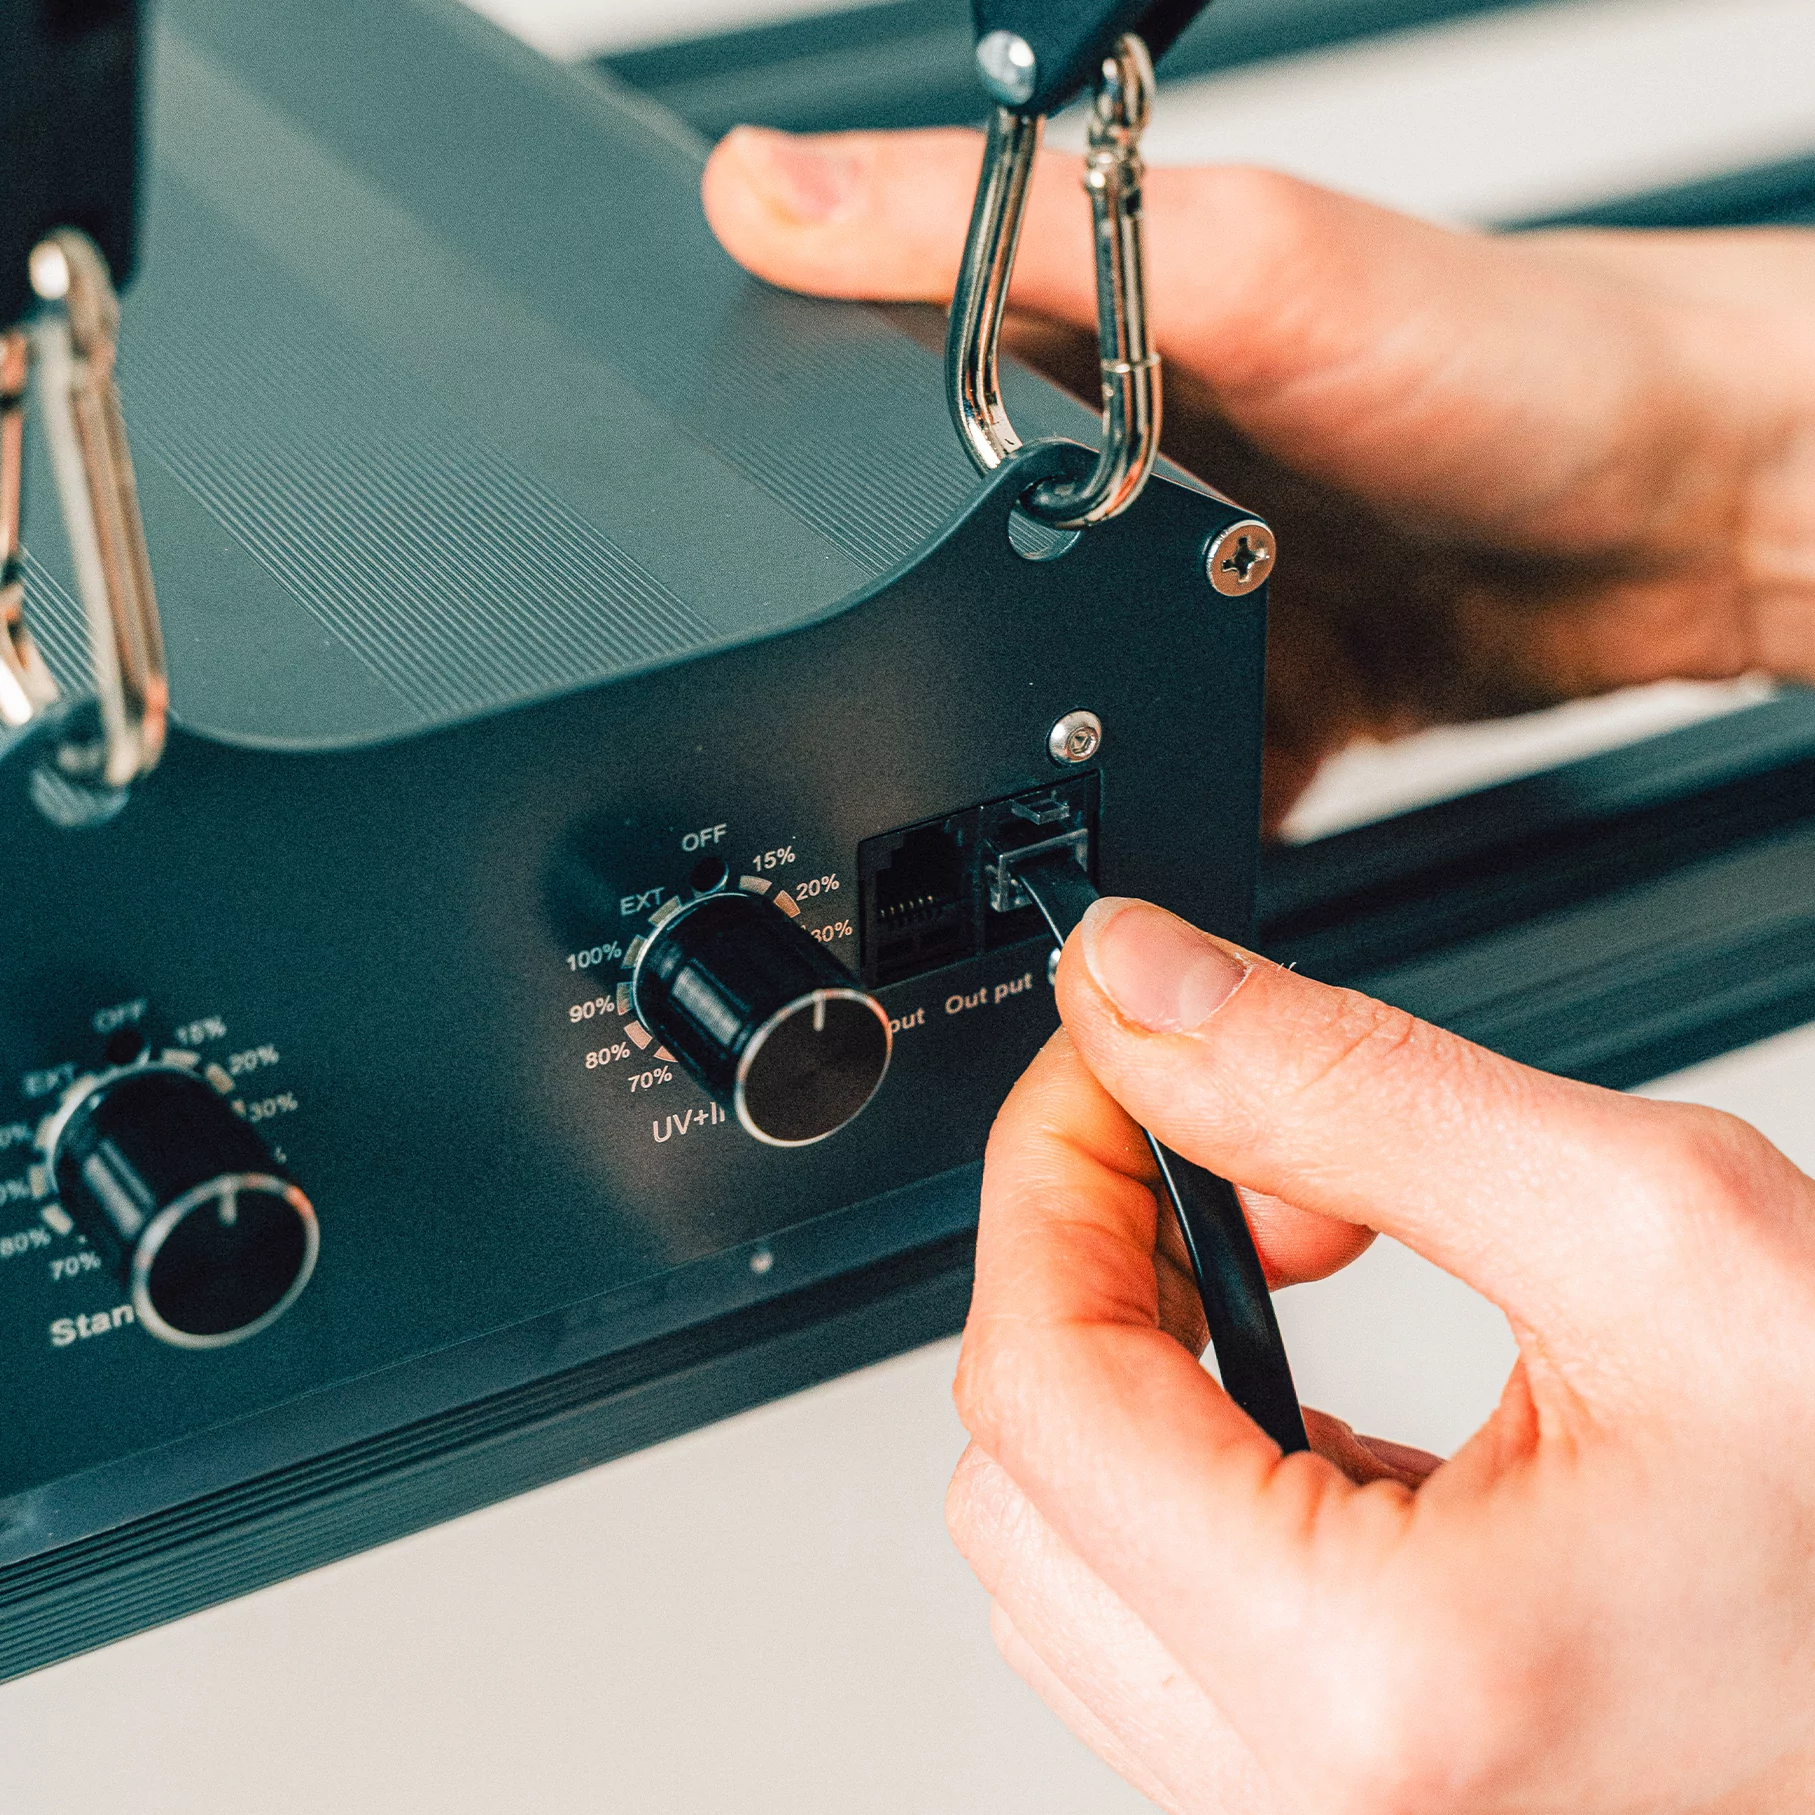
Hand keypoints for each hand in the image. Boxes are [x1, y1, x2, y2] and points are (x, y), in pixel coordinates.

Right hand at [703, 128, 1814, 821]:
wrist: (1681, 517)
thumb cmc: (1500, 362)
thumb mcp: (1238, 266)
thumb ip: (1002, 236)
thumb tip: (763, 188)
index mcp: (1070, 348)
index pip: (860, 399)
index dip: (772, 482)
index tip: (712, 568)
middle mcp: (1105, 484)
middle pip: (926, 590)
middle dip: (880, 669)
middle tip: (836, 737)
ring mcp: (1164, 608)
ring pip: (1026, 714)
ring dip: (998, 777)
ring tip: (965, 823)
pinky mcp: (1232, 708)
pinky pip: (1140, 795)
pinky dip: (1123, 840)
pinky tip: (1099, 862)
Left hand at [948, 895, 1814, 1811]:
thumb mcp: (1656, 1233)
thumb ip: (1349, 1092)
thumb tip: (1142, 992)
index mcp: (1379, 1684)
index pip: (1037, 1384)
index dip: (1045, 1172)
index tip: (1105, 1058)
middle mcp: (1318, 1802)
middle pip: (1020, 1476)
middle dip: (1092, 1259)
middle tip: (1218, 1144)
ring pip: (1067, 1554)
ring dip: (1139, 1359)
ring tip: (1299, 1254)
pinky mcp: (1350, 1795)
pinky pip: (1161, 1620)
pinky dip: (1192, 1460)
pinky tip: (1313, 1379)